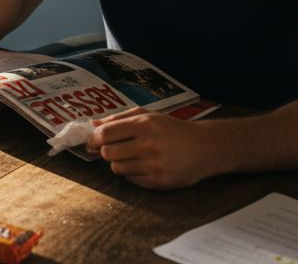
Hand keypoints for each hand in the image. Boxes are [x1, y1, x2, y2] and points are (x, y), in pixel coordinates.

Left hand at [86, 108, 213, 189]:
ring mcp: (154, 165)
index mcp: (144, 125)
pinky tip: (145, 166)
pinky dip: (133, 174)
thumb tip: (92, 124)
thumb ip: (119, 119)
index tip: (92, 141)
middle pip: (107, 153)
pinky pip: (131, 180)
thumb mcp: (148, 115)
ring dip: (120, 163)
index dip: (93, 139)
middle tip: (115, 148)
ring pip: (117, 168)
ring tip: (133, 156)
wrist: (205, 147)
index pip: (105, 134)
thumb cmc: (172, 129)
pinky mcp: (160, 182)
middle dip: (106, 151)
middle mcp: (148, 145)